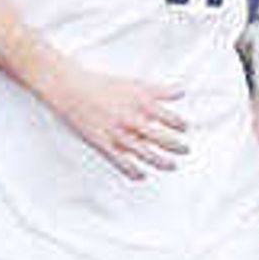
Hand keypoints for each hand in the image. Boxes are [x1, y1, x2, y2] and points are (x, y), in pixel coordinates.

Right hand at [54, 64, 185, 181]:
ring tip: (172, 166)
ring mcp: (117, 133)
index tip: (184, 128)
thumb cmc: (102, 86)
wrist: (73, 90)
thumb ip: (160, 90)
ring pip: (144, 153)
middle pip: (160, 138)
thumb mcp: (135, 83)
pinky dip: (132, 171)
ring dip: (161, 161)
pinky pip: (120, 162)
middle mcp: (131, 120)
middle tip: (185, 150)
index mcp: (141, 103)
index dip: (180, 125)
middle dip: (176, 146)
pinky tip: (141, 176)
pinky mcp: (103, 144)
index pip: (169, 118)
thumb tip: (181, 92)